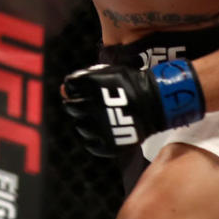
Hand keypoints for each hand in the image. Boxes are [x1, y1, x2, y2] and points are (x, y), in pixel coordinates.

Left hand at [61, 60, 205, 156]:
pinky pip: (90, 144)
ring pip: (79, 126)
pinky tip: (102, 132)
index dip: (75, 89)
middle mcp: (91, 105)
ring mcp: (99, 126)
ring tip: (99, 118)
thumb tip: (62, 90)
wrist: (155, 103)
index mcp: (90, 85)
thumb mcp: (107, 73)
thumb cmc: (130, 85)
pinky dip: (93, 139)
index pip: (70, 87)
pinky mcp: (107, 143)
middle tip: (90, 106)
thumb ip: (84, 79)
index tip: (85, 91)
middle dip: (77, 105)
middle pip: (71, 107)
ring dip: (85, 122)